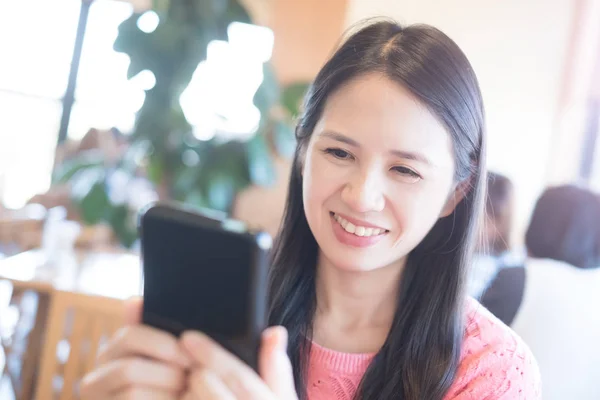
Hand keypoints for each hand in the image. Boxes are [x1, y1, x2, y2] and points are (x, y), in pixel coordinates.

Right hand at [80, 297, 191, 399]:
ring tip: (186, 395)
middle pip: (129, 369)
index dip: (163, 345)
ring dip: (165, 397)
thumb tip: (134, 300)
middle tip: (190, 382)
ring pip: (130, 394)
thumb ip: (153, 331)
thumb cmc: (168, 386)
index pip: (131, 335)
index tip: (189, 357)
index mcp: (113, 353)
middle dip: (167, 376)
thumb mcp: (162, 358)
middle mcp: (96, 379)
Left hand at [180, 327, 297, 399]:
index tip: (189, 337)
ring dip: (184, 395)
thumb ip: (277, 368)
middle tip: (190, 369)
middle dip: (195, 374)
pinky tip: (182, 399)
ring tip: (188, 392)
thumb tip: (274, 331)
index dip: (211, 353)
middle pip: (206, 387)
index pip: (237, 375)